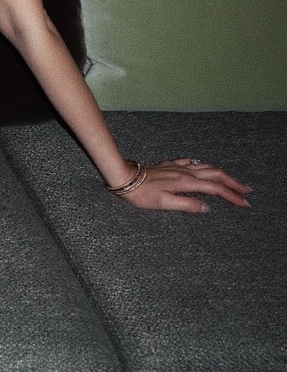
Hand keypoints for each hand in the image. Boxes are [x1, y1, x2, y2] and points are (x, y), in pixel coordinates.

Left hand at [115, 156, 251, 212]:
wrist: (124, 177)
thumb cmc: (140, 193)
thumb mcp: (163, 203)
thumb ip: (187, 205)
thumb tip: (207, 208)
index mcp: (186, 182)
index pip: (216, 189)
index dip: (232, 196)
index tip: (244, 204)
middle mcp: (185, 172)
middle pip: (216, 175)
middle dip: (234, 183)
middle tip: (247, 192)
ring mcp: (178, 166)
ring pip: (207, 167)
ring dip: (222, 174)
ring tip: (233, 181)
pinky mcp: (170, 164)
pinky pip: (192, 163)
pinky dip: (203, 166)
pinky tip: (203, 167)